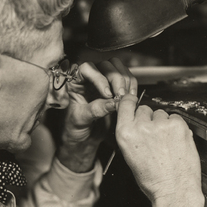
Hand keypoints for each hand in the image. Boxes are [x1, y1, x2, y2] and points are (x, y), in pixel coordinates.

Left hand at [56, 58, 136, 172]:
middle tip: (120, 96)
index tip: (107, 94)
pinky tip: (130, 98)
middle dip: (116, 79)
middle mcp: (90, 78)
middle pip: (106, 65)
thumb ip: (95, 110)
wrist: (83, 140)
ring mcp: (104, 81)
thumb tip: (111, 102)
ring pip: (118, 68)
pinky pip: (127, 79)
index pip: (87, 68)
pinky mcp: (116, 88)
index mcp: (75, 81)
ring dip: (125, 81)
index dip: (99, 78)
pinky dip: (131, 86)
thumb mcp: (80, 120)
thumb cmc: (74, 129)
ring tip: (125, 98)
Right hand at [115, 94, 204, 206]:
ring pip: (161, 114)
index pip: (125, 104)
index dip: (131, 102)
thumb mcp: (130, 157)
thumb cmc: (153, 180)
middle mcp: (141, 126)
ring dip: (164, 124)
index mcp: (125, 134)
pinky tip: (175, 142)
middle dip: (150, 120)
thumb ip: (131, 135)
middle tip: (155, 137)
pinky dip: (177, 127)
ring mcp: (161, 125)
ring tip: (167, 143)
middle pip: (145, 109)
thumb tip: (136, 122)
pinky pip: (176, 118)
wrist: (174, 190)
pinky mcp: (178, 125)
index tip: (134, 102)